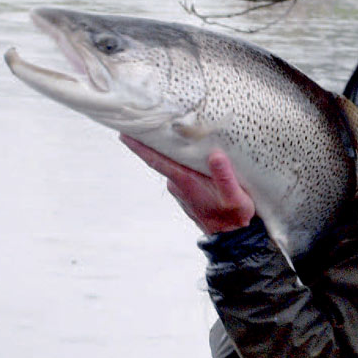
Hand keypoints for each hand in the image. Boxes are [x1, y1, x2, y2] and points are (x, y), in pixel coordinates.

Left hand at [121, 135, 254, 234]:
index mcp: (185, 181)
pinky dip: (182, 161)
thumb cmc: (234, 216)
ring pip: (172, 163)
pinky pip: (179, 171)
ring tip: (177, 130)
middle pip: (163, 156)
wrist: (232, 239)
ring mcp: (180, 188)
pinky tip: (191, 153)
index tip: (123, 131)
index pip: (155, 159)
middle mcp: (177, 184)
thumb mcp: (235, 197)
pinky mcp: (186, 192)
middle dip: (159, 139)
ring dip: (174, 150)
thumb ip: (225, 177)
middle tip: (154, 118)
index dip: (138, 145)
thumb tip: (215, 155)